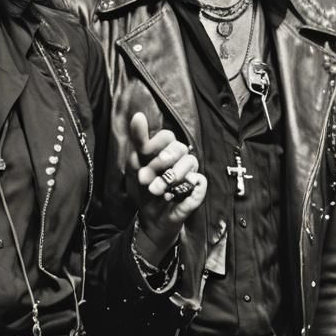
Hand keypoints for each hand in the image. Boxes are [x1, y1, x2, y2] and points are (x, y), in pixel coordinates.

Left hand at [126, 112, 206, 258]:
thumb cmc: (144, 190)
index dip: (155, 144)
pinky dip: (185, 187)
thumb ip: (138, 139)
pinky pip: (199, 180)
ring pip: (190, 161)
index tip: (142, 156)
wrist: (150, 219)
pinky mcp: (198, 190)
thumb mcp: (135, 165)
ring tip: (155, 190)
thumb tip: (138, 116)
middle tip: (146, 177)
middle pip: (179, 147)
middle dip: (160, 162)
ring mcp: (190, 174)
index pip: (167, 136)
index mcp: (165, 151)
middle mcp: (180, 159)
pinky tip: (171, 195)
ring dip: (170, 177)